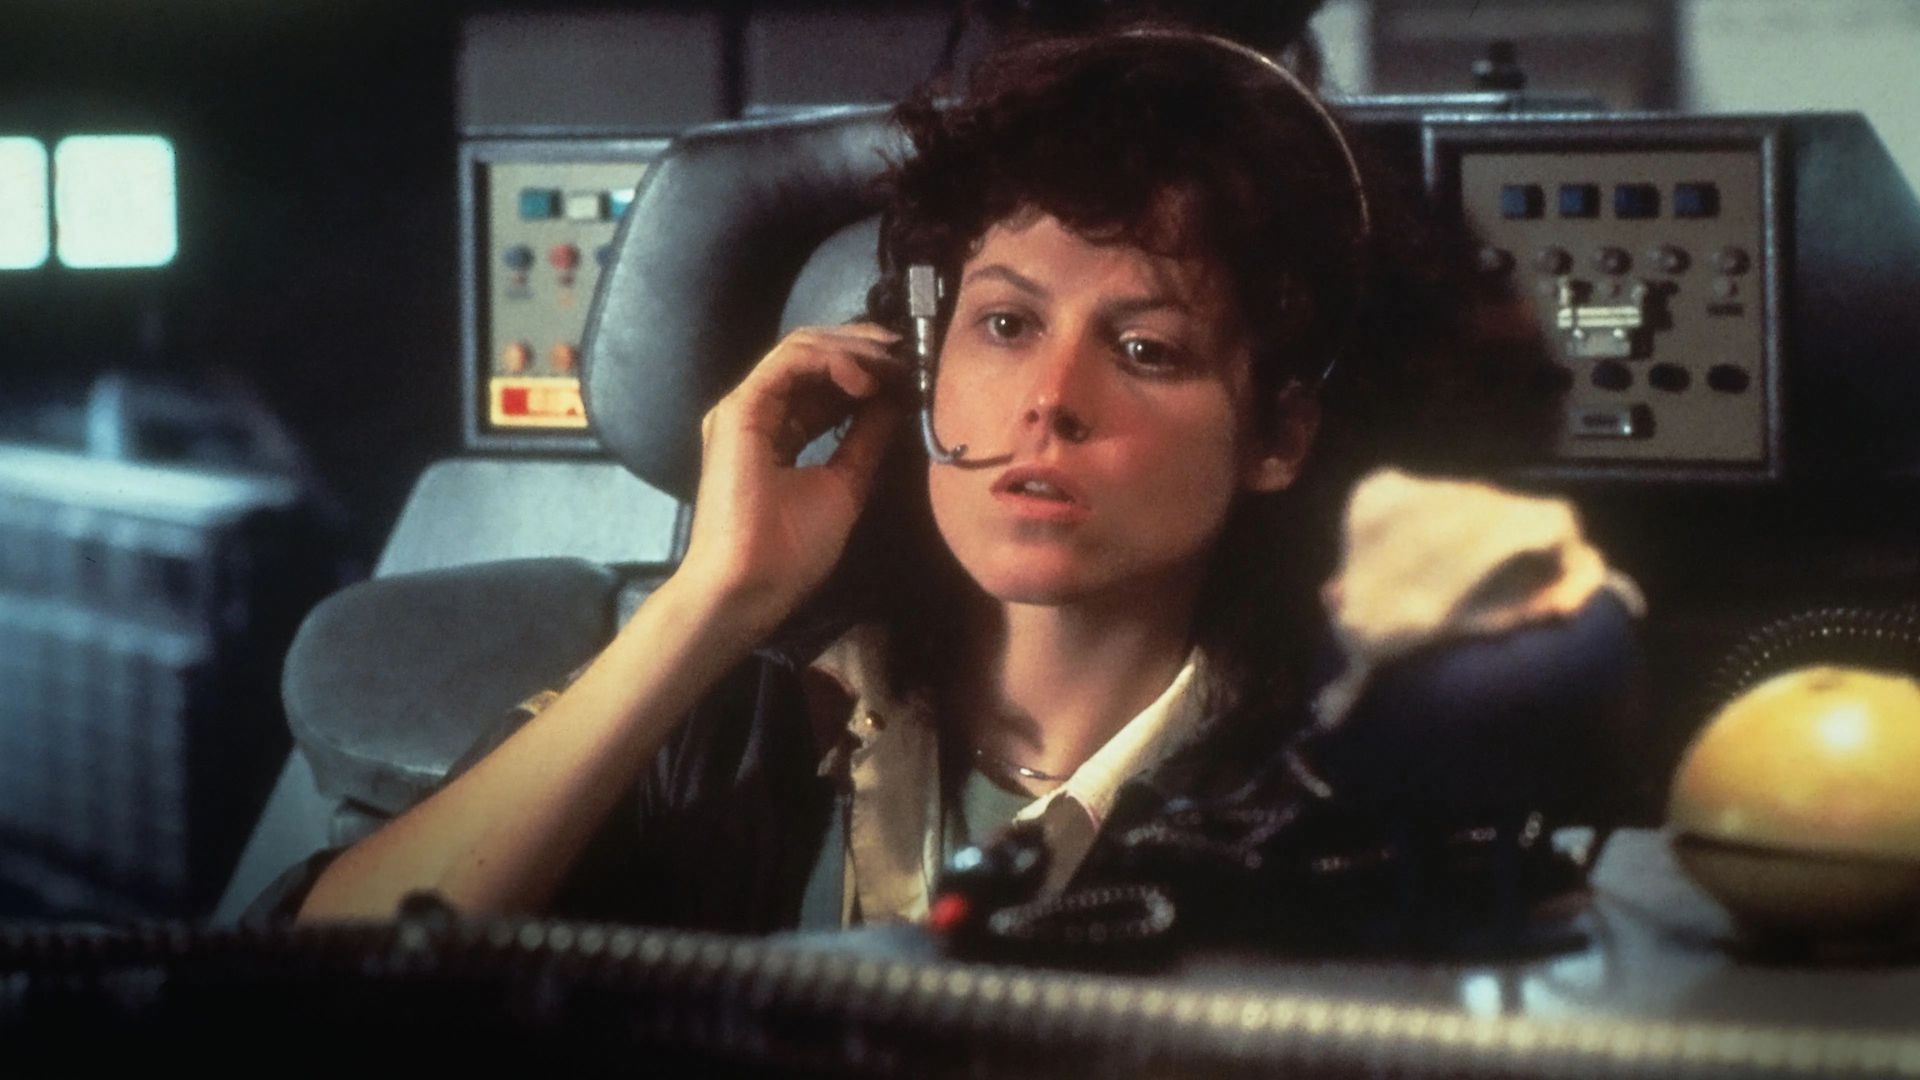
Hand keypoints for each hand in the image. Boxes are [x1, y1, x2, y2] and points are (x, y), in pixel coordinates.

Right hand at [674, 323, 909, 633]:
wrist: (750, 586)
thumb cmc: (790, 552)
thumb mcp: (846, 484)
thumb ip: (865, 440)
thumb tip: (895, 403)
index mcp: (778, 431)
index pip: (822, 382)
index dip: (867, 370)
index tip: (909, 373)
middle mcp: (758, 412)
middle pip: (812, 357)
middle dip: (864, 350)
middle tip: (907, 355)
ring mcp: (745, 407)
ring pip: (801, 349)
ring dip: (853, 350)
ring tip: (892, 363)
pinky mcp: (739, 410)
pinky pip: (788, 362)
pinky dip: (830, 360)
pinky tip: (864, 378)